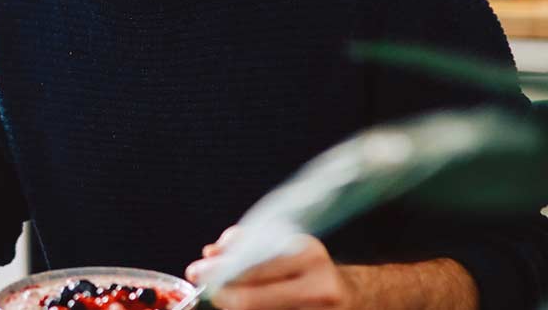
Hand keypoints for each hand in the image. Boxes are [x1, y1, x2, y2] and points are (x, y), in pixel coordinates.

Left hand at [184, 226, 354, 309]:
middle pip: (252, 300)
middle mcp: (318, 287)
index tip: (197, 271)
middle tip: (206, 289)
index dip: (219, 272)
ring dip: (234, 306)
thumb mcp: (284, 246)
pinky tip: (243, 307)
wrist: (350, 296)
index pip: (252, 267)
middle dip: (221, 295)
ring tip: (226, 297)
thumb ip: (246, 245)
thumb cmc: (308, 269)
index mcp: (308, 255)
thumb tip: (211, 254)